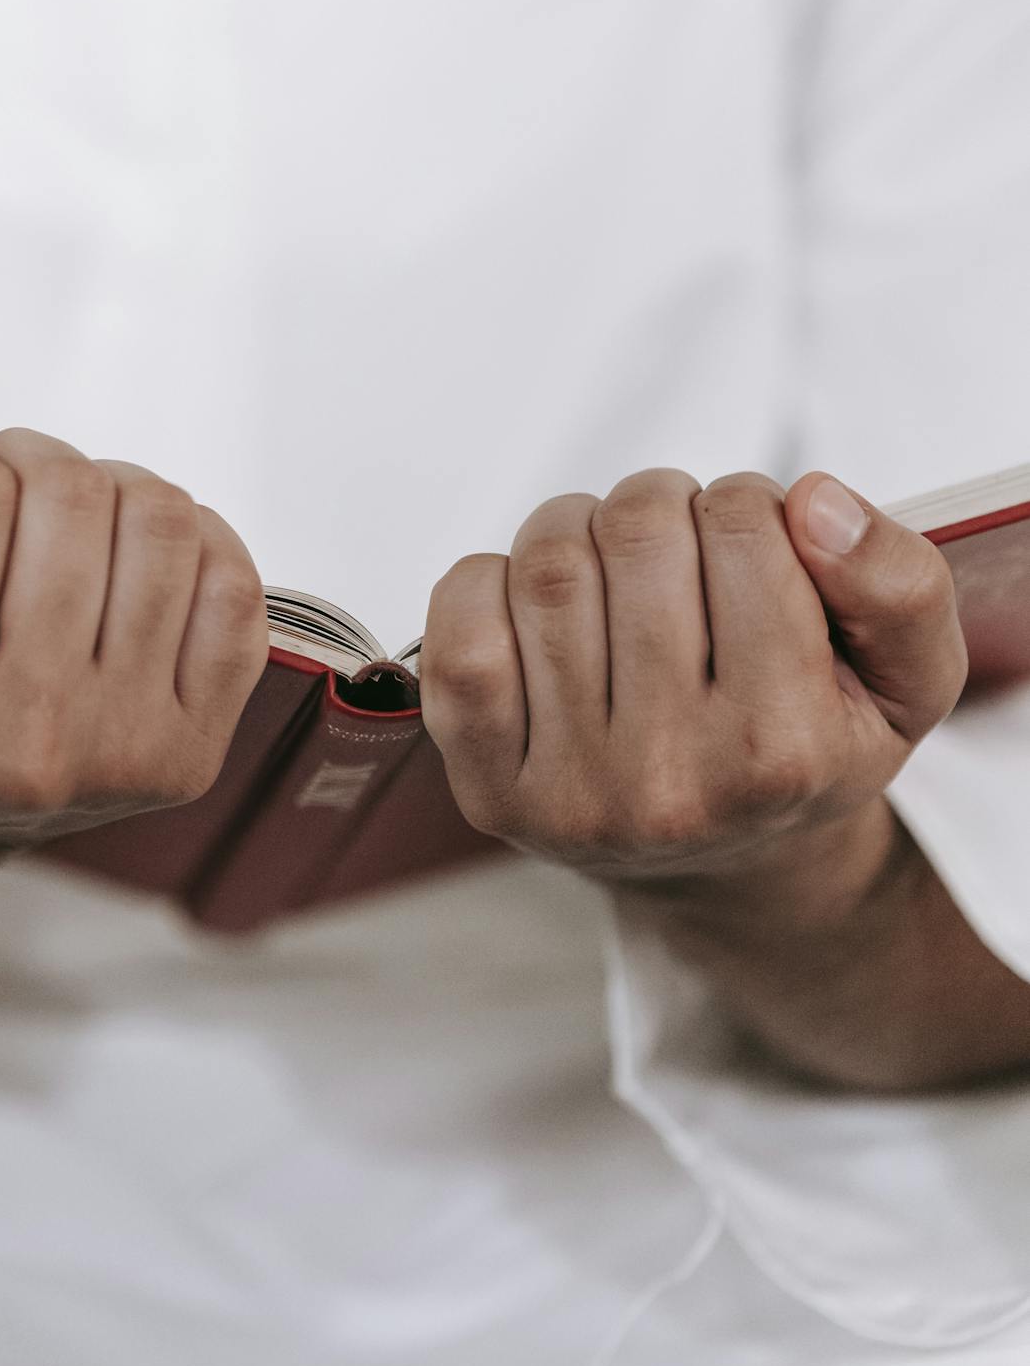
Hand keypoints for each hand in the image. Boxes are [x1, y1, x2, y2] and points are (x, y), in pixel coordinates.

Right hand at [0, 419, 269, 865]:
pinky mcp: (189, 749)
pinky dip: (183, 539)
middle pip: (66, 495)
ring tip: (46, 524)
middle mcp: (26, 744)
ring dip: (99, 489)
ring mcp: (123, 751)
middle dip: (15, 463)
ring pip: (157, 519)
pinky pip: (232, 584)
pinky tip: (116, 561)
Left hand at [419, 469, 968, 907]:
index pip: (741, 523)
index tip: (752, 549)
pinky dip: (490, 581)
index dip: (745, 504)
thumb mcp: (906, 679)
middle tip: (677, 552)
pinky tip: (541, 614)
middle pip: (635, 530)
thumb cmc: (807, 742)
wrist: (724, 862)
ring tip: (615, 576)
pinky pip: (460, 623)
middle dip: (658, 507)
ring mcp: (570, 789)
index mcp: (784, 750)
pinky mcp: (489, 788)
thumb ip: (899, 584)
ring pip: (548, 563)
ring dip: (578, 534)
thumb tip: (812, 503)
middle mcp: (672, 781)